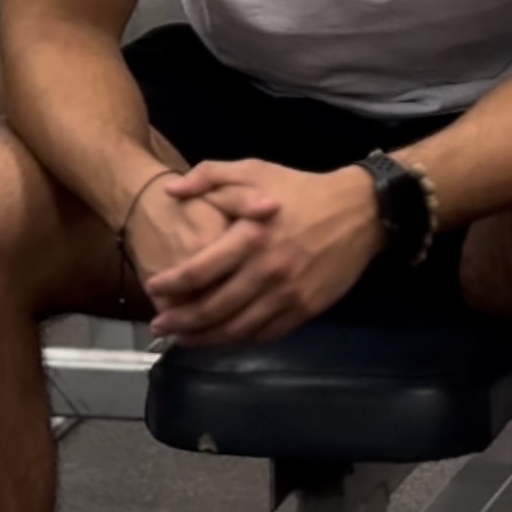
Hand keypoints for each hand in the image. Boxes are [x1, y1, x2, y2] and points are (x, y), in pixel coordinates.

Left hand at [144, 159, 384, 347]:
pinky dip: (239, 340)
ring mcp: (286, 295)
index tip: (153, 288)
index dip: (171, 284)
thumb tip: (171, 192)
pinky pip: (264, 335)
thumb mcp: (255, 170)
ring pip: (236, 329)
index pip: (199, 270)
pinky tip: (223, 337)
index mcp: (250, 236)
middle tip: (159, 326)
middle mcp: (266, 271)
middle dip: (181, 322)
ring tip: (183, 339)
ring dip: (205, 339)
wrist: (358, 212)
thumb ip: (210, 177)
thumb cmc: (300, 190)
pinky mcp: (304, 310)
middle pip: (213, 309)